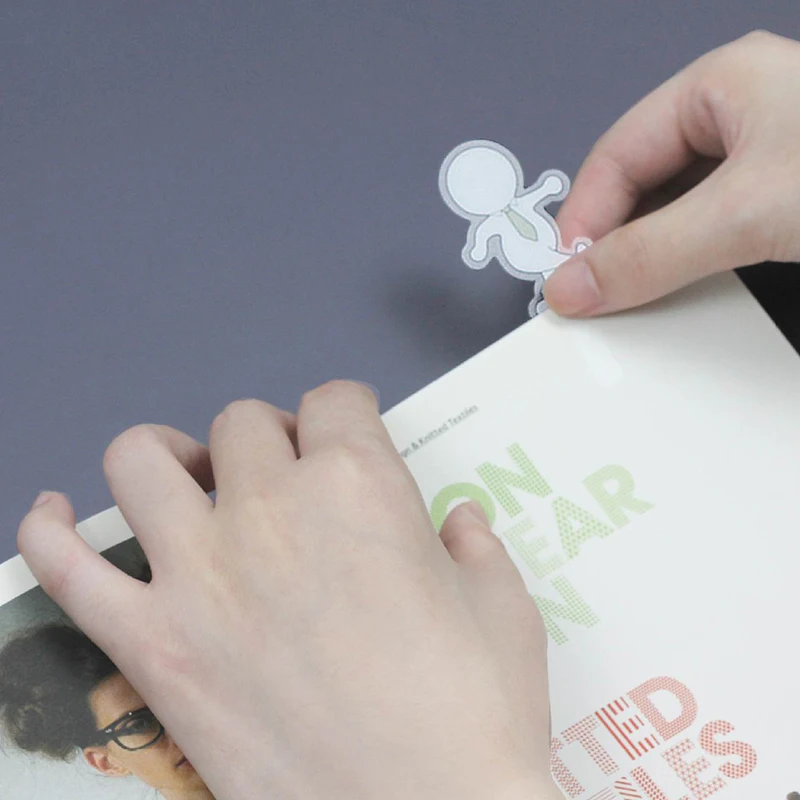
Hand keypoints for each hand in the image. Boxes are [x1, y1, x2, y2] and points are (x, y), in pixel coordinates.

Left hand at [17, 383, 559, 799]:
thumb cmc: (476, 713)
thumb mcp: (504, 611)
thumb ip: (477, 547)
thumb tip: (460, 521)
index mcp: (359, 486)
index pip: (334, 402)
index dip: (346, 411)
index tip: (351, 429)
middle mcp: (270, 509)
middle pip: (242, 423)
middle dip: (270, 439)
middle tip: (288, 476)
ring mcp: (199, 575)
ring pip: (143, 461)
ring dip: (168, 458)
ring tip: (191, 481)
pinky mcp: (152, 646)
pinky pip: (68, 570)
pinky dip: (48, 533)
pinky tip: (55, 514)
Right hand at [545, 30, 799, 315]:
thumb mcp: (747, 211)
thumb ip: (653, 253)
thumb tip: (576, 282)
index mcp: (722, 84)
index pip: (616, 156)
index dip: (583, 219)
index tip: (568, 274)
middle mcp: (739, 116)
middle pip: (640, 186)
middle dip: (612, 241)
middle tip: (591, 289)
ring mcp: (764, 162)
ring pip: (673, 215)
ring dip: (648, 258)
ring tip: (630, 296)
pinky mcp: (780, 204)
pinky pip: (708, 236)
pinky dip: (684, 267)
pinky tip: (675, 292)